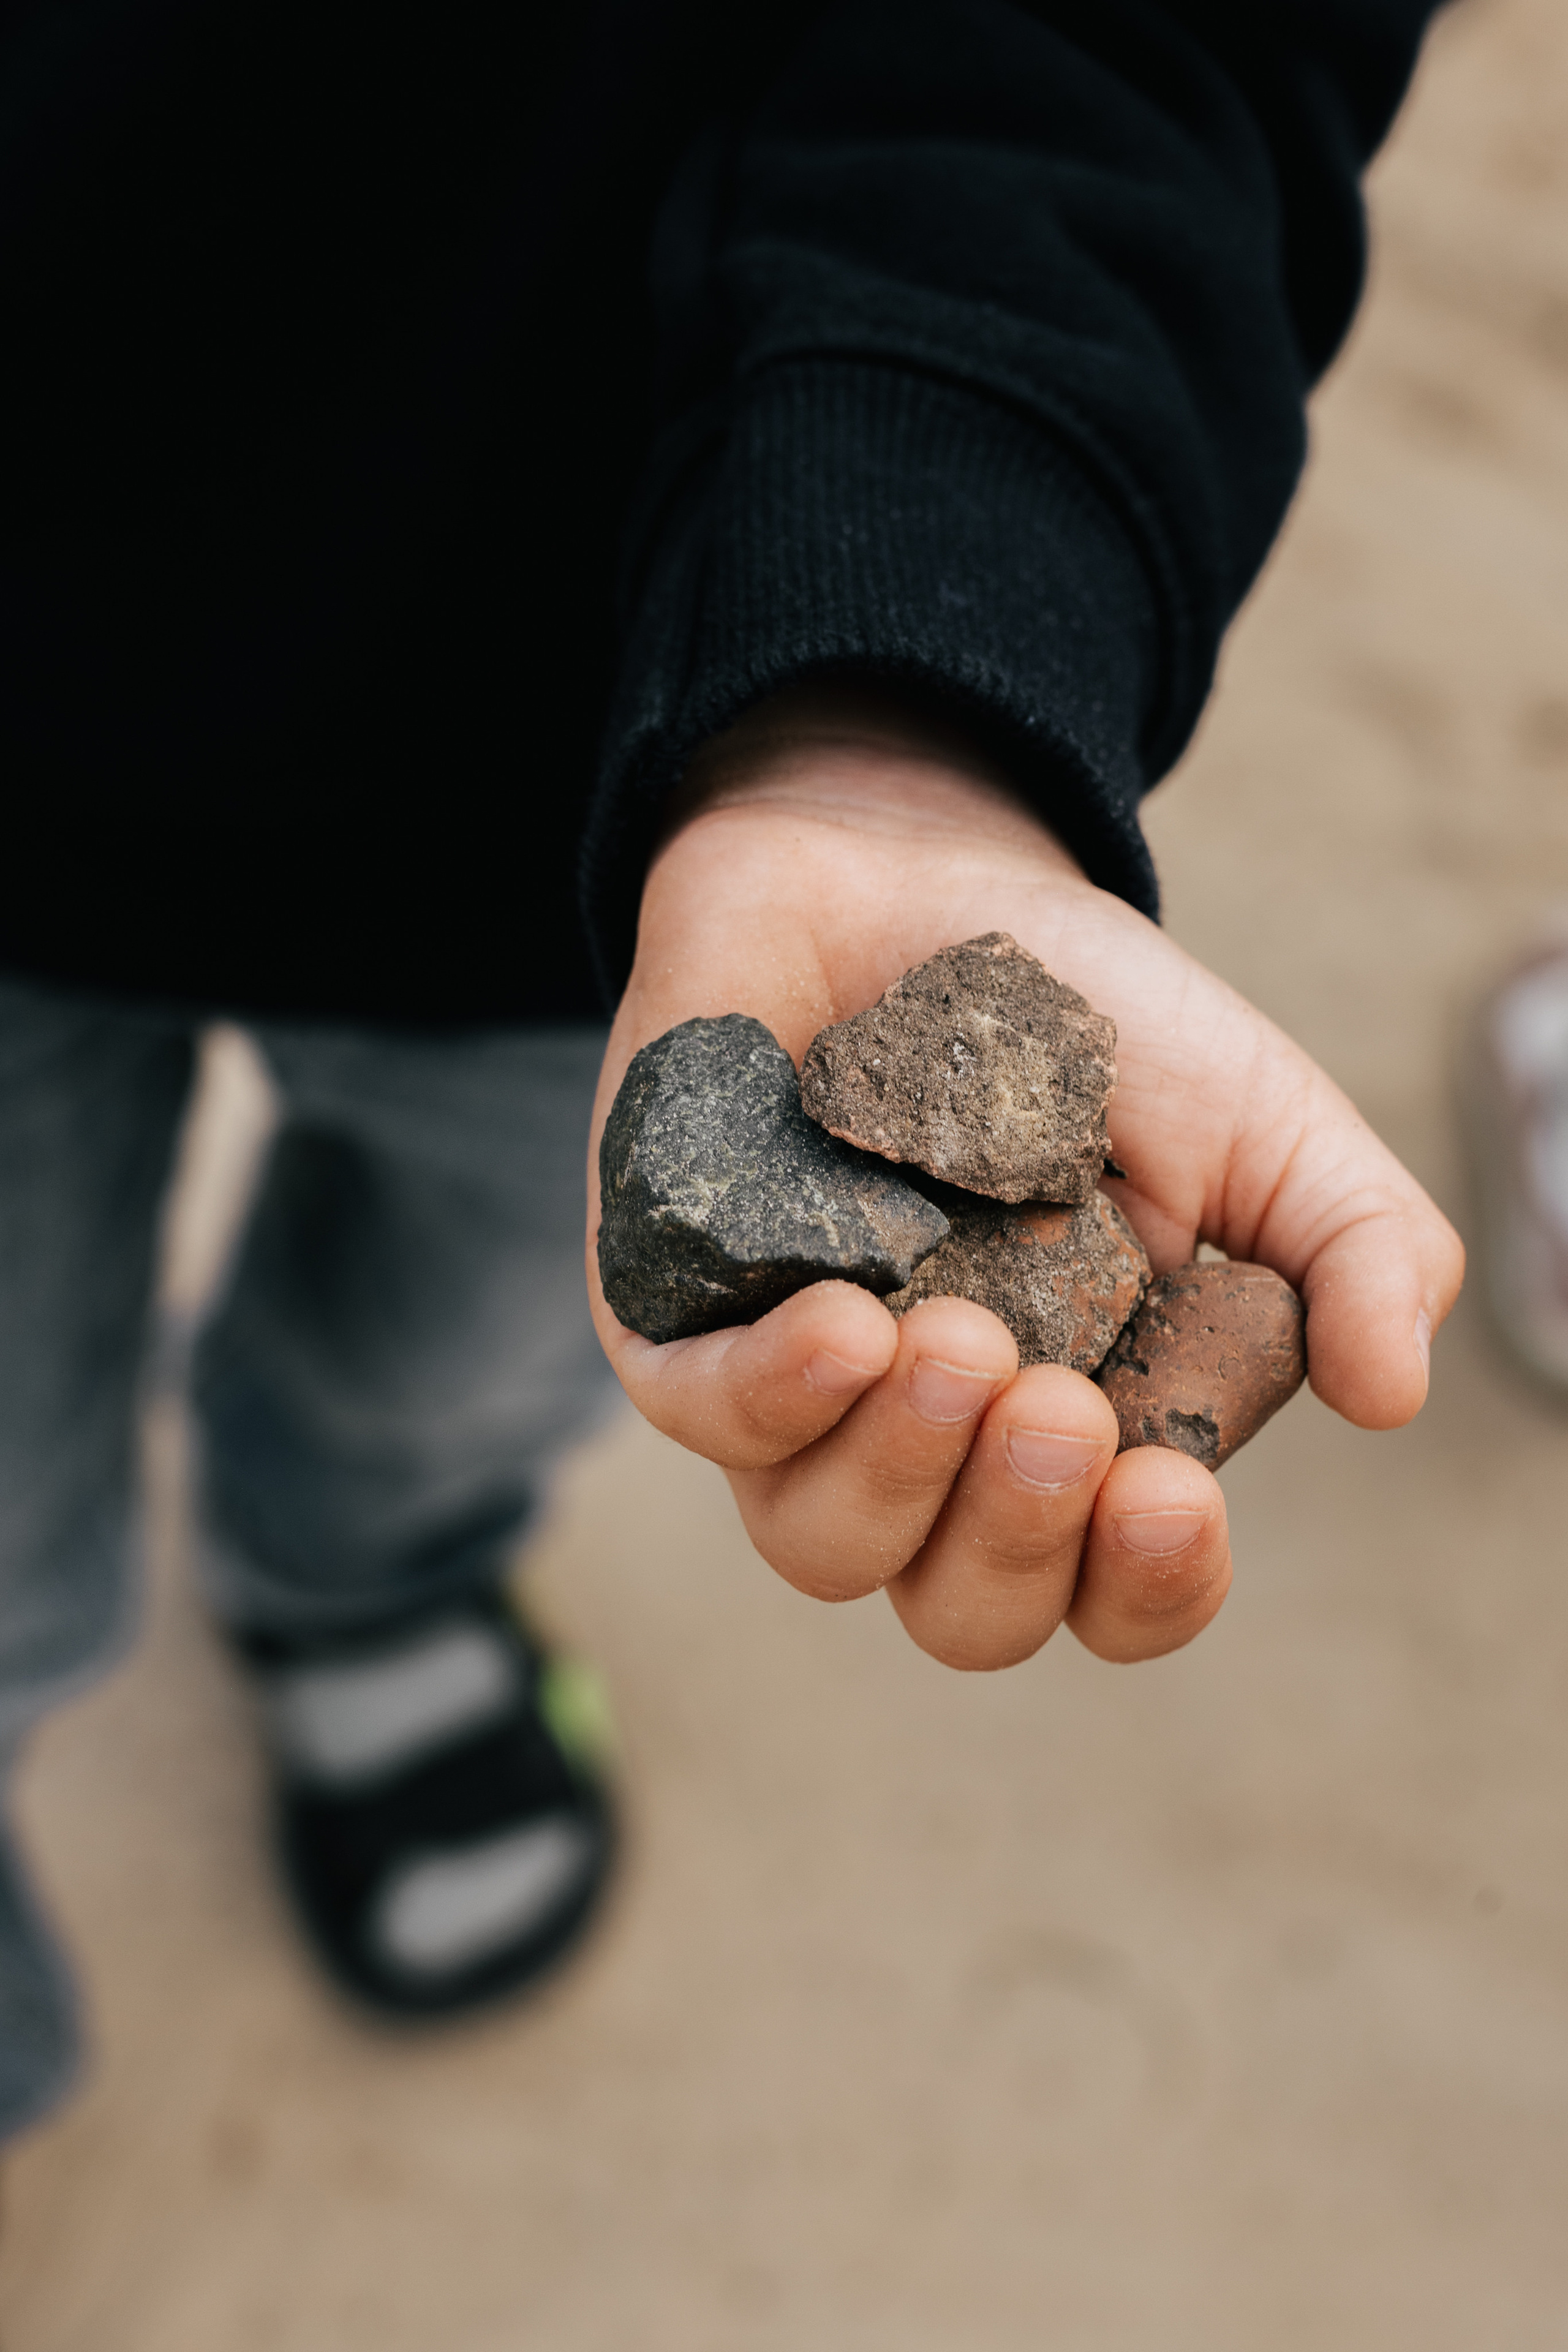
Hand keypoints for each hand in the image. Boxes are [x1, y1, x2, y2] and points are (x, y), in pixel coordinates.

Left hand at [585, 687, 1462, 1670]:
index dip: (1144, 1585)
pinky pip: (705, 1416)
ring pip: (822, 1547)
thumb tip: (1392, 1394)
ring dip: (902, 1469)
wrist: (910, 875)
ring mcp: (803, 1392)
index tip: (1166, 1493)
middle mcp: (939, 1442)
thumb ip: (1353, 1249)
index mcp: (1088, 1427)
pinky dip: (772, 1395)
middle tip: (1057, 1408)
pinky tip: (838, 1325)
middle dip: (1014, 1537)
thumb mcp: (1261, 1123)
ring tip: (954, 1339)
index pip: (1110, 1592)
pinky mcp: (683, 1315)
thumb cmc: (1088, 1018)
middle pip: (962, 1610)